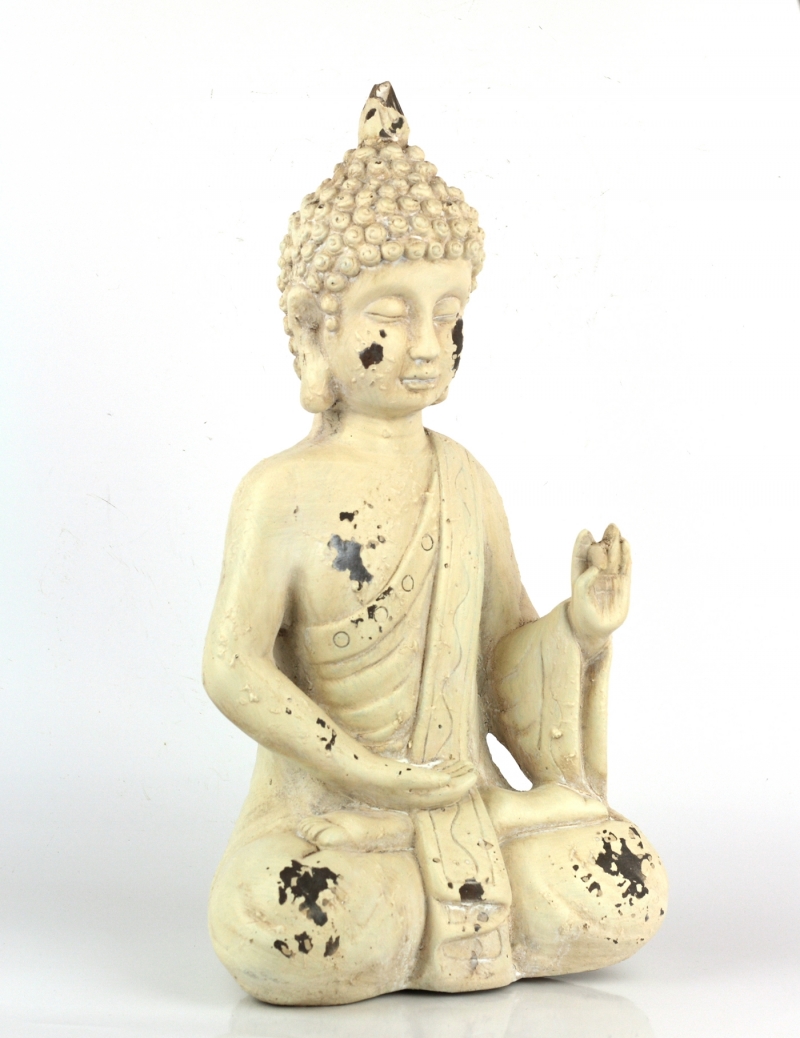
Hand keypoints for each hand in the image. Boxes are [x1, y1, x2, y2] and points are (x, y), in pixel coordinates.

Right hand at [363, 758, 476, 811]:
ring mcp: (404, 792)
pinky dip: (436, 772)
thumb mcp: (400, 776)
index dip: (462, 784)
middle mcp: (412, 799)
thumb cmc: (373, 773)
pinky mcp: (397, 783)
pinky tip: (442, 765)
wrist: (347, 771)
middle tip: (472, 766)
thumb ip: (424, 780)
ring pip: (434, 785)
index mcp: (415, 799)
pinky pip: (425, 780)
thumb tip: (446, 781)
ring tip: (462, 763)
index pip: (447, 795)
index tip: (475, 773)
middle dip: (459, 779)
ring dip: (449, 774)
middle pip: (443, 791)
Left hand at [567, 524, 630, 659]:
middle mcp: (595, 573)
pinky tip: (626, 544)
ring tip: (617, 532)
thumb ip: (584, 580)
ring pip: (614, 557)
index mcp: (580, 573)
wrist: (594, 629)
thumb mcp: (578, 596)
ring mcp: (609, 578)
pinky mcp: (622, 584)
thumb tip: (598, 566)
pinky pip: (625, 567)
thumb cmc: (582, 612)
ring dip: (616, 544)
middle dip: (605, 540)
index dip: (583, 542)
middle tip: (610, 527)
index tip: (585, 532)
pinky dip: (626, 556)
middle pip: (601, 552)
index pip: (581, 554)